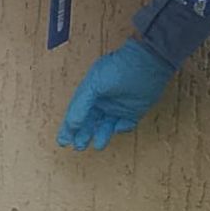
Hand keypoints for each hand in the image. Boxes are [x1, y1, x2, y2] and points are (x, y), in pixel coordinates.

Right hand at [57, 38, 173, 150]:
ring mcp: (118, 107)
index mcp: (90, 92)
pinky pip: (125, 125)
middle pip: (89, 122)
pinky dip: (121, 128)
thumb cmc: (117, 68)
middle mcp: (103, 101)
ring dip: (100, 135)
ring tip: (97, 145)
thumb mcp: (93, 85)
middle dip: (82, 134)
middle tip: (78, 147)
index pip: (77, 113)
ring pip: (106, 126)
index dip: (69, 127)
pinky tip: (117, 127)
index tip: (63, 141)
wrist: (146, 63)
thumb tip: (71, 124)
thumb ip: (81, 105)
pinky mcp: (134, 111)